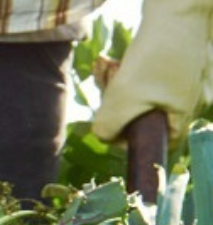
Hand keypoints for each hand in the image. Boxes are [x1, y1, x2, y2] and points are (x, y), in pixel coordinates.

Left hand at [93, 0, 212, 141]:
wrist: (179, 4)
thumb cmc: (156, 53)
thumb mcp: (123, 98)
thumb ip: (109, 127)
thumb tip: (103, 137)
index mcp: (185, 112)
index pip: (160, 142)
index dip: (129, 139)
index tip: (109, 122)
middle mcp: (190, 97)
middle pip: (143, 115)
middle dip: (115, 102)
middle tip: (103, 81)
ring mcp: (184, 77)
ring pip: (139, 93)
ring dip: (114, 83)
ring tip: (105, 65)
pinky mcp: (174, 59)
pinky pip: (144, 75)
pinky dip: (124, 70)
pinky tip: (108, 60)